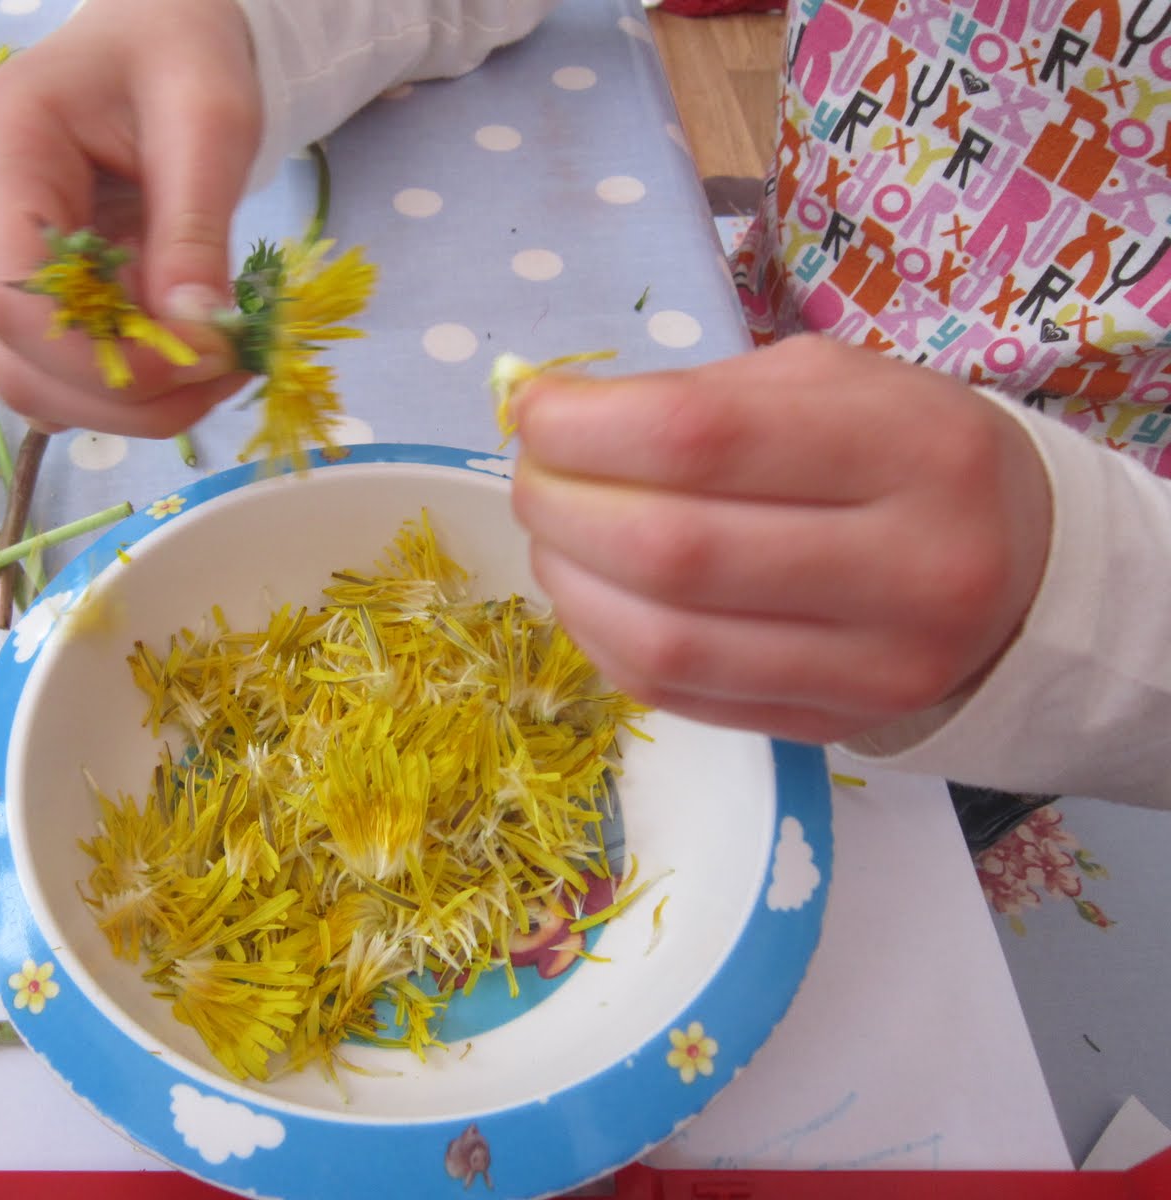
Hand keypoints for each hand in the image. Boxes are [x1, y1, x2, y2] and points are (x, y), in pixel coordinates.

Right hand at [0, 0, 260, 435]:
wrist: (153, 39)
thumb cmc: (176, 56)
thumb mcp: (209, 120)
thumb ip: (195, 226)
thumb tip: (197, 335)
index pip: (18, 299)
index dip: (108, 357)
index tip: (206, 357)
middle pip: (22, 361)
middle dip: (130, 392)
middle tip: (230, 370)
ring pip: (36, 384)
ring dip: (132, 404)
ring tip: (219, 366)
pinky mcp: (18, 292)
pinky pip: (58, 374)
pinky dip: (126, 390)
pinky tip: (187, 359)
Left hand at [510, 334, 1053, 743]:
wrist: (1019, 569)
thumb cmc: (899, 450)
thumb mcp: (827, 384)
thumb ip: (691, 397)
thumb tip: (543, 416)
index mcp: (912, 446)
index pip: (704, 439)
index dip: (585, 428)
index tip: (533, 411)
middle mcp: (911, 568)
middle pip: (673, 551)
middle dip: (563, 508)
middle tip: (535, 479)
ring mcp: (874, 668)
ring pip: (666, 643)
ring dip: (570, 584)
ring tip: (555, 538)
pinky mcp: (829, 731)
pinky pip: (675, 696)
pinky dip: (604, 641)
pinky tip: (594, 595)